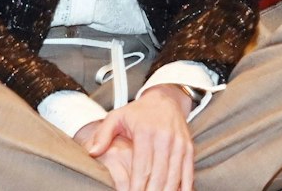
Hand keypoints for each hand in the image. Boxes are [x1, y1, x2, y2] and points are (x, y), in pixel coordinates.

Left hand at [77, 85, 194, 190]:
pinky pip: (188, 172)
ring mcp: (178, 144)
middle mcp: (164, 138)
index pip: (141, 168)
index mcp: (145, 132)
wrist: (165, 99)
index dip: (137, 187)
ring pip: (174, 176)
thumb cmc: (137, 112)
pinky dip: (184, 187)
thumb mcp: (116, 117)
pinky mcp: (188, 148)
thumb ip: (102, 135)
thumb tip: (92, 152)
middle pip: (158, 176)